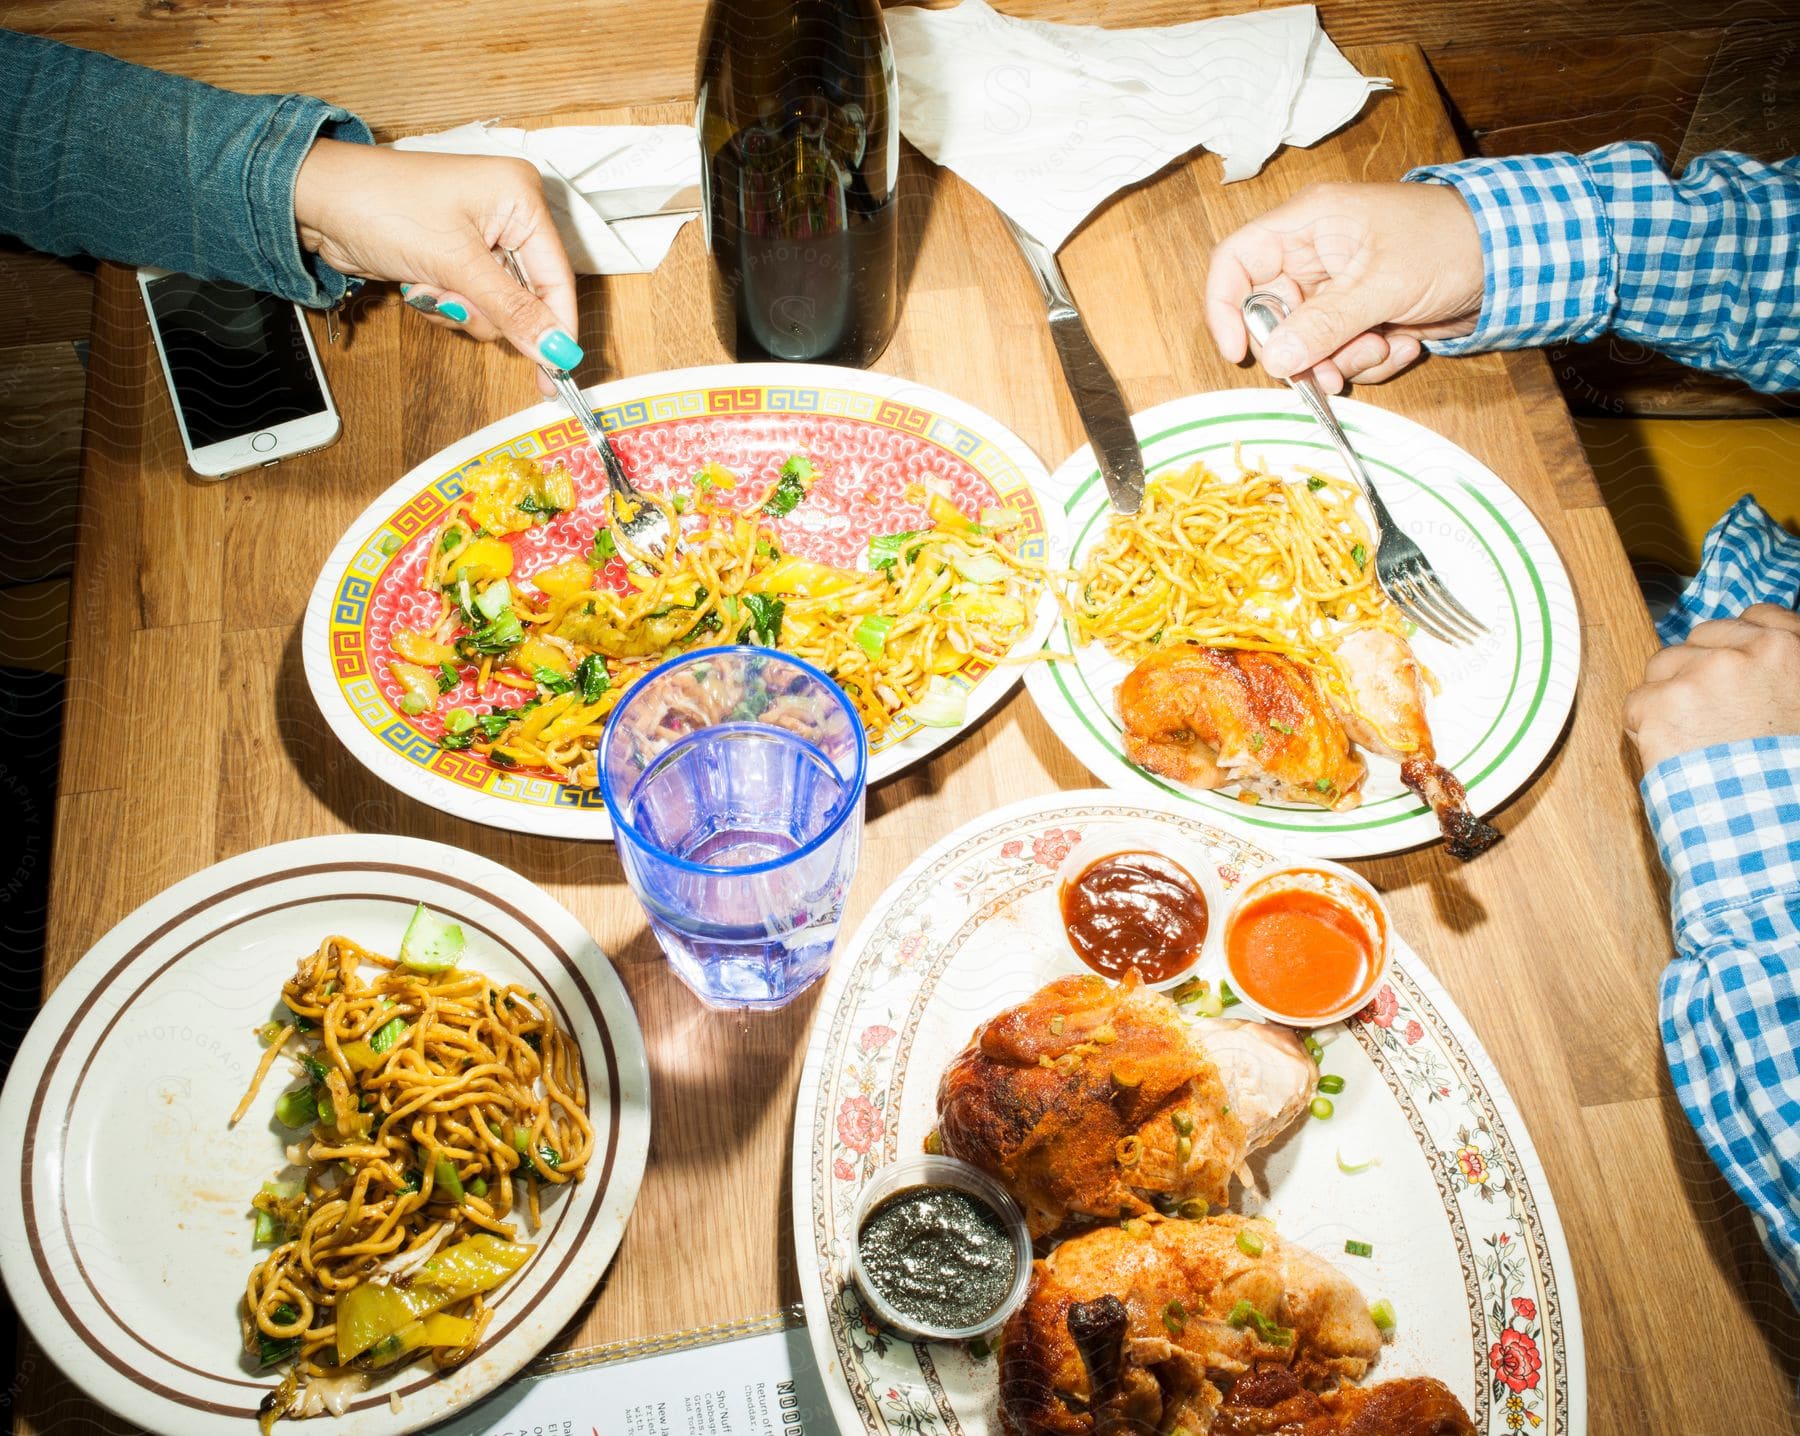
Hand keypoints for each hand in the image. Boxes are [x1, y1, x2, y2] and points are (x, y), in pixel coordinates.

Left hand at [294, 140, 580, 393]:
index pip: (557, 278)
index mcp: (521, 198)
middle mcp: (508, 215)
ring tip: (426, 283)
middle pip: (528, 296)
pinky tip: (419, 284)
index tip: (557, 374)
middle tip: (452, 301)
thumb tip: (557, 349)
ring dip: (460, 309)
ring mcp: (483, 237)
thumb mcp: (455, 262)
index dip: (556, 329)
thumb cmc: (380, 204)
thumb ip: (512, 309)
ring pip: (498, 307)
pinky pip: (472, 302)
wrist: (316, 200)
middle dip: (486, 309)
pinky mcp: (457, 257)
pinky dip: (445, 304)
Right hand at [1203, 181, 1483, 392]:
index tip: (1239, 351)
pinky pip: (1343, 352)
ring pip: (1308, 343)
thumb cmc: (1449, 243)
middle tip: (1328, 372)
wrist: (1513, 258)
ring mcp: (1339, 289)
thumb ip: (1325, 322)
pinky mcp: (1364, 316)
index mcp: (1308, 225)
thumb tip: (1275, 360)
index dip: (1225, 307)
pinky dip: (1371, 359)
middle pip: (1272, 315)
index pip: (1236, 261)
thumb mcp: (1383, 284)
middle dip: (1301, 350)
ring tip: (1384, 346)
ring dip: (1342, 359)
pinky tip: (1406, 342)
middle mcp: (1315, 256)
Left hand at [1624, 605, 1799, 771]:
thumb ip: (1778, 677)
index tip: (1731, 666)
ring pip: (1662, 667)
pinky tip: (1673, 754)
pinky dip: (1645, 729)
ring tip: (1694, 740)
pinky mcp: (1663, 702)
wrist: (1773, 825)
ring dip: (1668, 697)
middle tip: (1707, 714)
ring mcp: (1704, 674)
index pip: (1756, 617)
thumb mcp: (1799, 710)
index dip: (1735, 644)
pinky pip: (1637, 704)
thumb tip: (1754, 672)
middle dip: (1696, 669)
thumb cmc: (1789, 777)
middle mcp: (1749, 653)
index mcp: (1793, 651)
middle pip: (1699, 639)